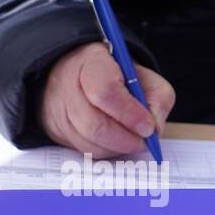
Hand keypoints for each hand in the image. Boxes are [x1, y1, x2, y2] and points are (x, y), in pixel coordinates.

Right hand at [39, 42, 175, 156]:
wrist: (79, 74)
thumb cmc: (115, 75)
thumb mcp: (143, 75)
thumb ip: (158, 97)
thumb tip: (155, 129)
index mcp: (90, 63)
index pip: (105, 92)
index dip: (129, 114)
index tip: (148, 126)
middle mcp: (67, 87)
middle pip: (94, 125)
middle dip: (126, 139)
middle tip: (145, 141)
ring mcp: (58, 111)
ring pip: (89, 143)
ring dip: (117, 147)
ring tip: (133, 139)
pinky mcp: (56, 130)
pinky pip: (84, 150)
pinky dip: (106, 151)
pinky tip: (117, 141)